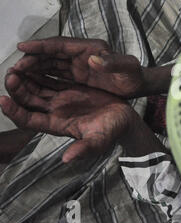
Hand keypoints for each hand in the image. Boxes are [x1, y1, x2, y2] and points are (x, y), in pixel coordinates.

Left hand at [0, 70, 137, 162]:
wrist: (125, 120)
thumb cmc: (113, 130)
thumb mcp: (99, 141)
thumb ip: (84, 149)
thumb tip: (67, 159)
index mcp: (57, 125)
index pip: (28, 120)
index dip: (14, 111)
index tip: (3, 100)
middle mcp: (55, 113)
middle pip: (27, 102)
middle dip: (15, 89)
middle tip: (11, 75)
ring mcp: (61, 101)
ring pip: (35, 90)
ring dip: (24, 79)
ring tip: (18, 66)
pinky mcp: (69, 90)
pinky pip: (49, 80)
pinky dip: (40, 72)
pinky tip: (35, 63)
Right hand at [14, 37, 145, 97]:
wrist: (139, 84)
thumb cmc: (134, 75)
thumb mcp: (127, 68)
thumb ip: (112, 63)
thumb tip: (94, 60)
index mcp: (90, 48)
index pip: (61, 44)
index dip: (42, 45)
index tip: (23, 46)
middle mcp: (81, 55)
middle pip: (51, 54)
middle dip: (32, 58)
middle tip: (15, 67)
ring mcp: (78, 65)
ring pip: (51, 64)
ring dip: (34, 68)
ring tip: (17, 75)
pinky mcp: (78, 76)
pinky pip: (56, 75)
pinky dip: (43, 77)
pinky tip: (31, 83)